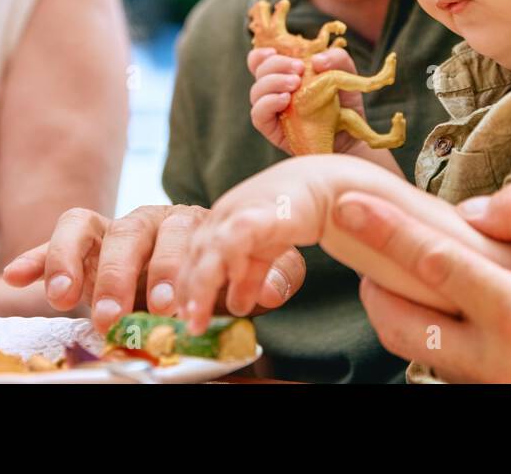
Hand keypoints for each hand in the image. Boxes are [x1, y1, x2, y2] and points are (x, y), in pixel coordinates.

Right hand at [3, 203, 306, 334]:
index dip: (174, 270)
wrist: (198, 262)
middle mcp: (149, 220)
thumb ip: (268, 276)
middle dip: (121, 275)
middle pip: (132, 232)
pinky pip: (57, 242)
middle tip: (115, 315)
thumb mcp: (250, 275)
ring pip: (89, 228)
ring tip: (64, 298)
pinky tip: (17, 276)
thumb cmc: (222, 270)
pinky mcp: (84, 244)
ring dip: (73, 261)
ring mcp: (113, 229)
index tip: (169, 307)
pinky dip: (38, 256)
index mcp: (191, 222)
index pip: (182, 236)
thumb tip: (273, 288)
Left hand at [175, 161, 328, 333]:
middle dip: (186, 293)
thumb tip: (236, 306)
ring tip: (195, 316)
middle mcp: (222, 217)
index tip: (185, 319)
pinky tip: (232, 285)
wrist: (324, 184)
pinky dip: (230, 262)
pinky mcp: (261, 213)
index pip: (191, 259)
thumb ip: (250, 278)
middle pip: (192, 257)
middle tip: (185, 326)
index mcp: (219, 225)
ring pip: (208, 250)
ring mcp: (238, 212)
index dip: (185, 290)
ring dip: (199, 285)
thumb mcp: (266, 252)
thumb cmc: (294, 213)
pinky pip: (236, 238)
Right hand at [247, 46, 368, 155]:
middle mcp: (275, 91)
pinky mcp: (273, 130)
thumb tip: (316, 60)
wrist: (351, 136)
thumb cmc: (345, 104)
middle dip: (276, 65)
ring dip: (273, 82)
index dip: (261, 55)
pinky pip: (258, 115)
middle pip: (259, 72)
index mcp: (286, 74)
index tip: (274, 51)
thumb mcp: (346, 74)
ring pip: (256, 92)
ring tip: (295, 84)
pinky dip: (268, 103)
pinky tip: (285, 100)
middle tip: (299, 69)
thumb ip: (337, 58)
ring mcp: (273, 111)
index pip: (261, 62)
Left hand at [331, 181, 510, 381]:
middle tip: (359, 240)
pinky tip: (432, 295)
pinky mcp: (498, 394)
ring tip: (391, 265)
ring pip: (415, 351)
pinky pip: (442, 363)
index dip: (384, 231)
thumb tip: (467, 212)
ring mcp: (495, 386)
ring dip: (395, 308)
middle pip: (401, 326)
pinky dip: (426, 329)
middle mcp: (498, 361)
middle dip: (370, 281)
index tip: (346, 204)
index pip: (432, 264)